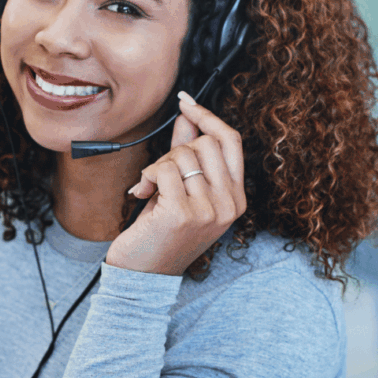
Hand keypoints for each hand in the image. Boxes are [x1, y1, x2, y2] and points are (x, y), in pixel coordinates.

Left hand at [107, 91, 246, 275]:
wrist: (144, 275)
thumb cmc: (161, 234)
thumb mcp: (183, 192)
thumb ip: (189, 155)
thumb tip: (189, 118)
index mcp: (235, 199)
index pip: (231, 142)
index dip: (208, 117)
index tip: (186, 103)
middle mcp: (228, 205)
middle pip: (205, 143)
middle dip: (176, 150)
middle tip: (161, 174)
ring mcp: (208, 210)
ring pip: (182, 155)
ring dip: (158, 166)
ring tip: (152, 189)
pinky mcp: (182, 213)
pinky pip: (164, 170)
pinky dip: (147, 176)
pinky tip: (142, 194)